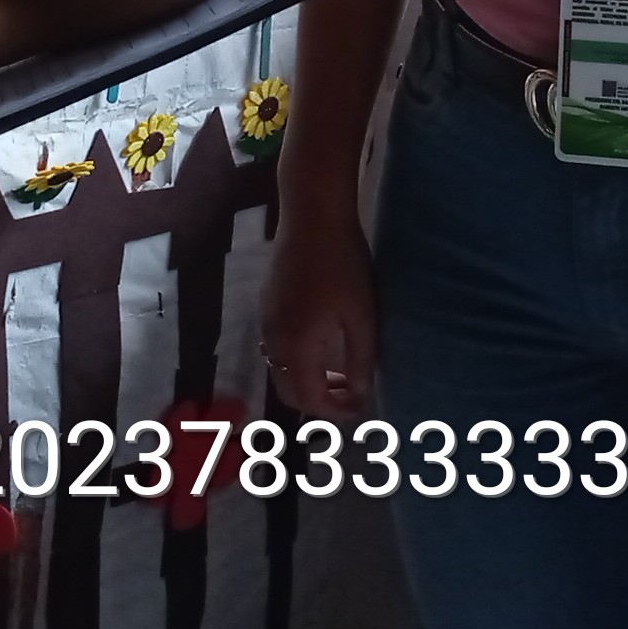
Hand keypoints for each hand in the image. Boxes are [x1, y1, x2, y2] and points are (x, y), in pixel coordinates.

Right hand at [262, 209, 377, 416]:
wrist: (312, 216)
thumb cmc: (342, 264)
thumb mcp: (361, 314)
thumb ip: (360, 358)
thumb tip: (361, 392)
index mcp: (297, 346)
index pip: (309, 397)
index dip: (333, 411)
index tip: (357, 412)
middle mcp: (274, 340)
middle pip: (288, 390)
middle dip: (317, 402)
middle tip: (348, 398)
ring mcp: (266, 321)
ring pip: (279, 370)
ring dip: (305, 382)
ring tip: (338, 376)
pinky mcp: (266, 305)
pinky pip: (275, 348)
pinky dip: (296, 362)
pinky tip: (319, 347)